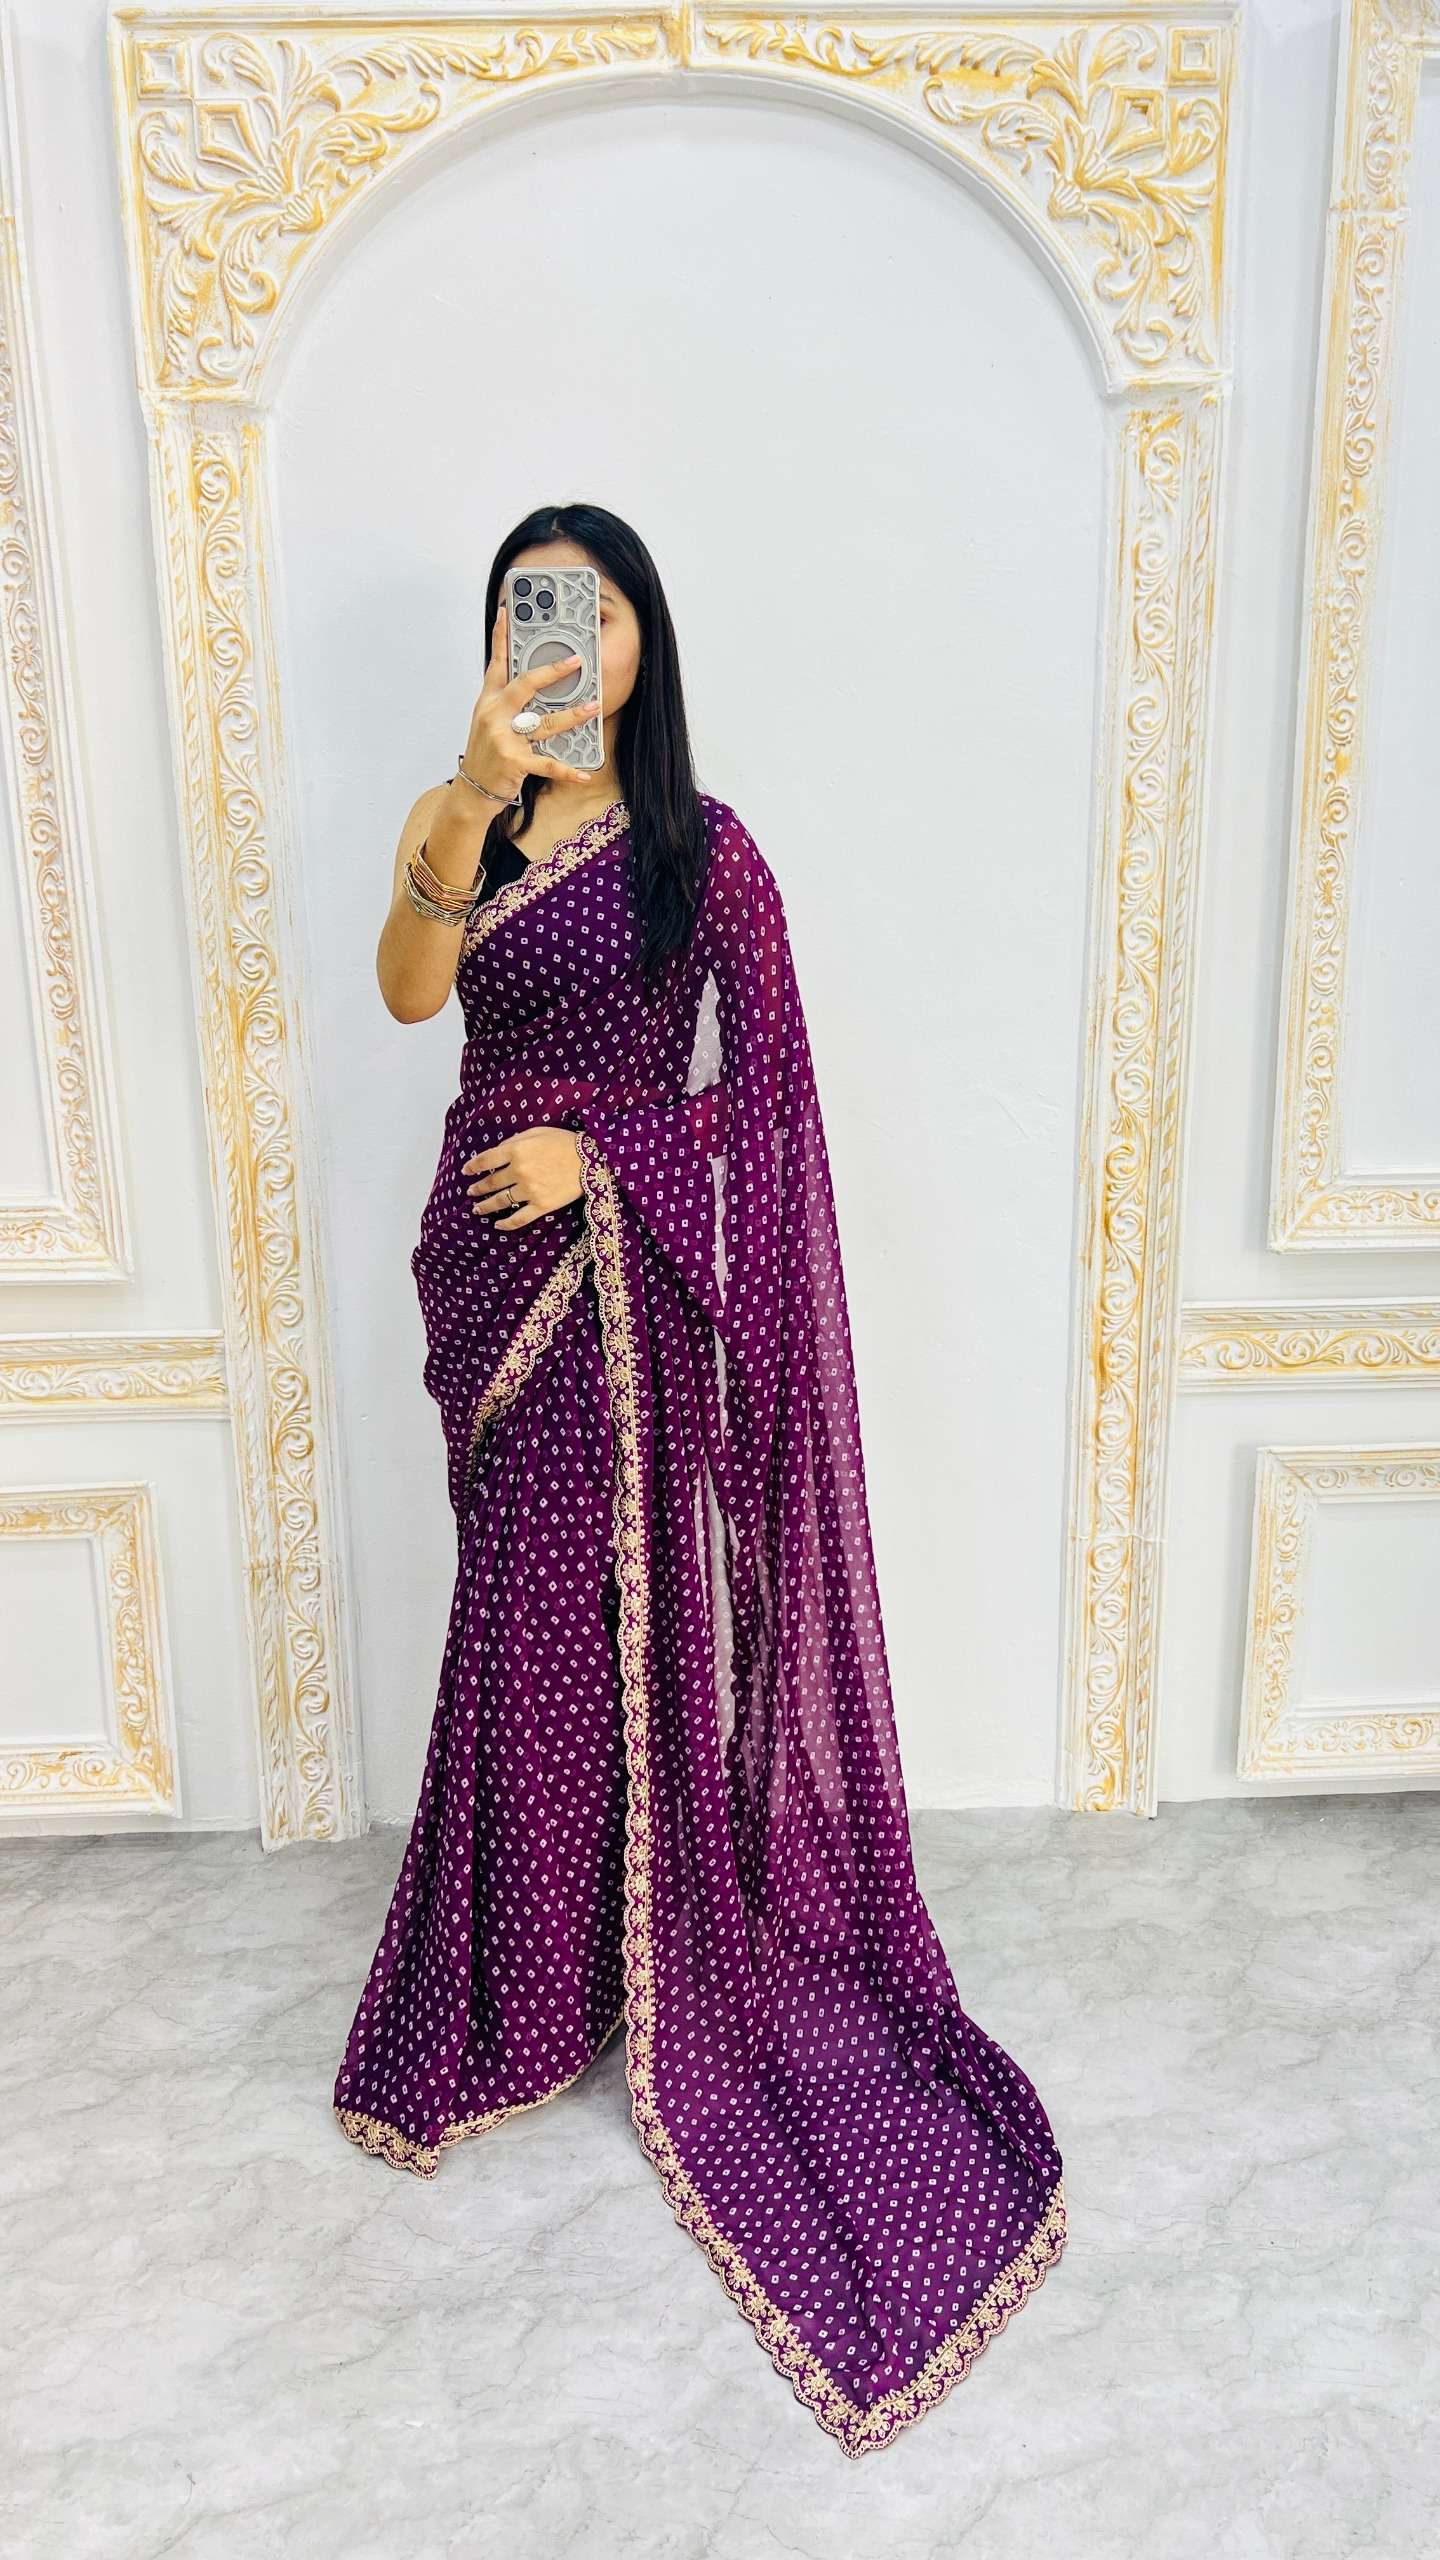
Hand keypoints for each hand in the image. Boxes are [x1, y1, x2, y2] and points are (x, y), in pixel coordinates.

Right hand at [457, 602, 600, 806]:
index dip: (500, 636)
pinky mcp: (514, 761)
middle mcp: (494, 714)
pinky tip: (583, 774)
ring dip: (573, 715)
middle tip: (576, 661)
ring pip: (545, 722)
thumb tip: (531, 683)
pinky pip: (547, 764)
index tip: (506, 612)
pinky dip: (567, 771)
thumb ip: (505, 700)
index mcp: (488, 701)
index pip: (496, 663)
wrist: (472, 789)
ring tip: (594, 707)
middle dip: (552, 671)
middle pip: (526, 684)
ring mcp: (504, 738)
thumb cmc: (486, 753)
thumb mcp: (488, 721)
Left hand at [463, 1127, 583, 1229]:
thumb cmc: (564, 1142)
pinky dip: (506, 1224)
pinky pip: (519, 1218)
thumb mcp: (537, 1132)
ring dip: (485, 1206)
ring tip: (477, 1209)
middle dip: (478, 1188)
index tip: (466, 1171)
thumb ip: (514, 1141)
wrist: (592, 1160)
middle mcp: (519, 1171)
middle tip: (471, 1192)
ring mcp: (530, 1190)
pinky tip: (497, 1225)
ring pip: (500, 1202)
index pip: (486, 1160)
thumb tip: (498, 1153)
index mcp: (516, 1150)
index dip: (473, 1166)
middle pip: (491, 1182)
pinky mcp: (541, 1205)